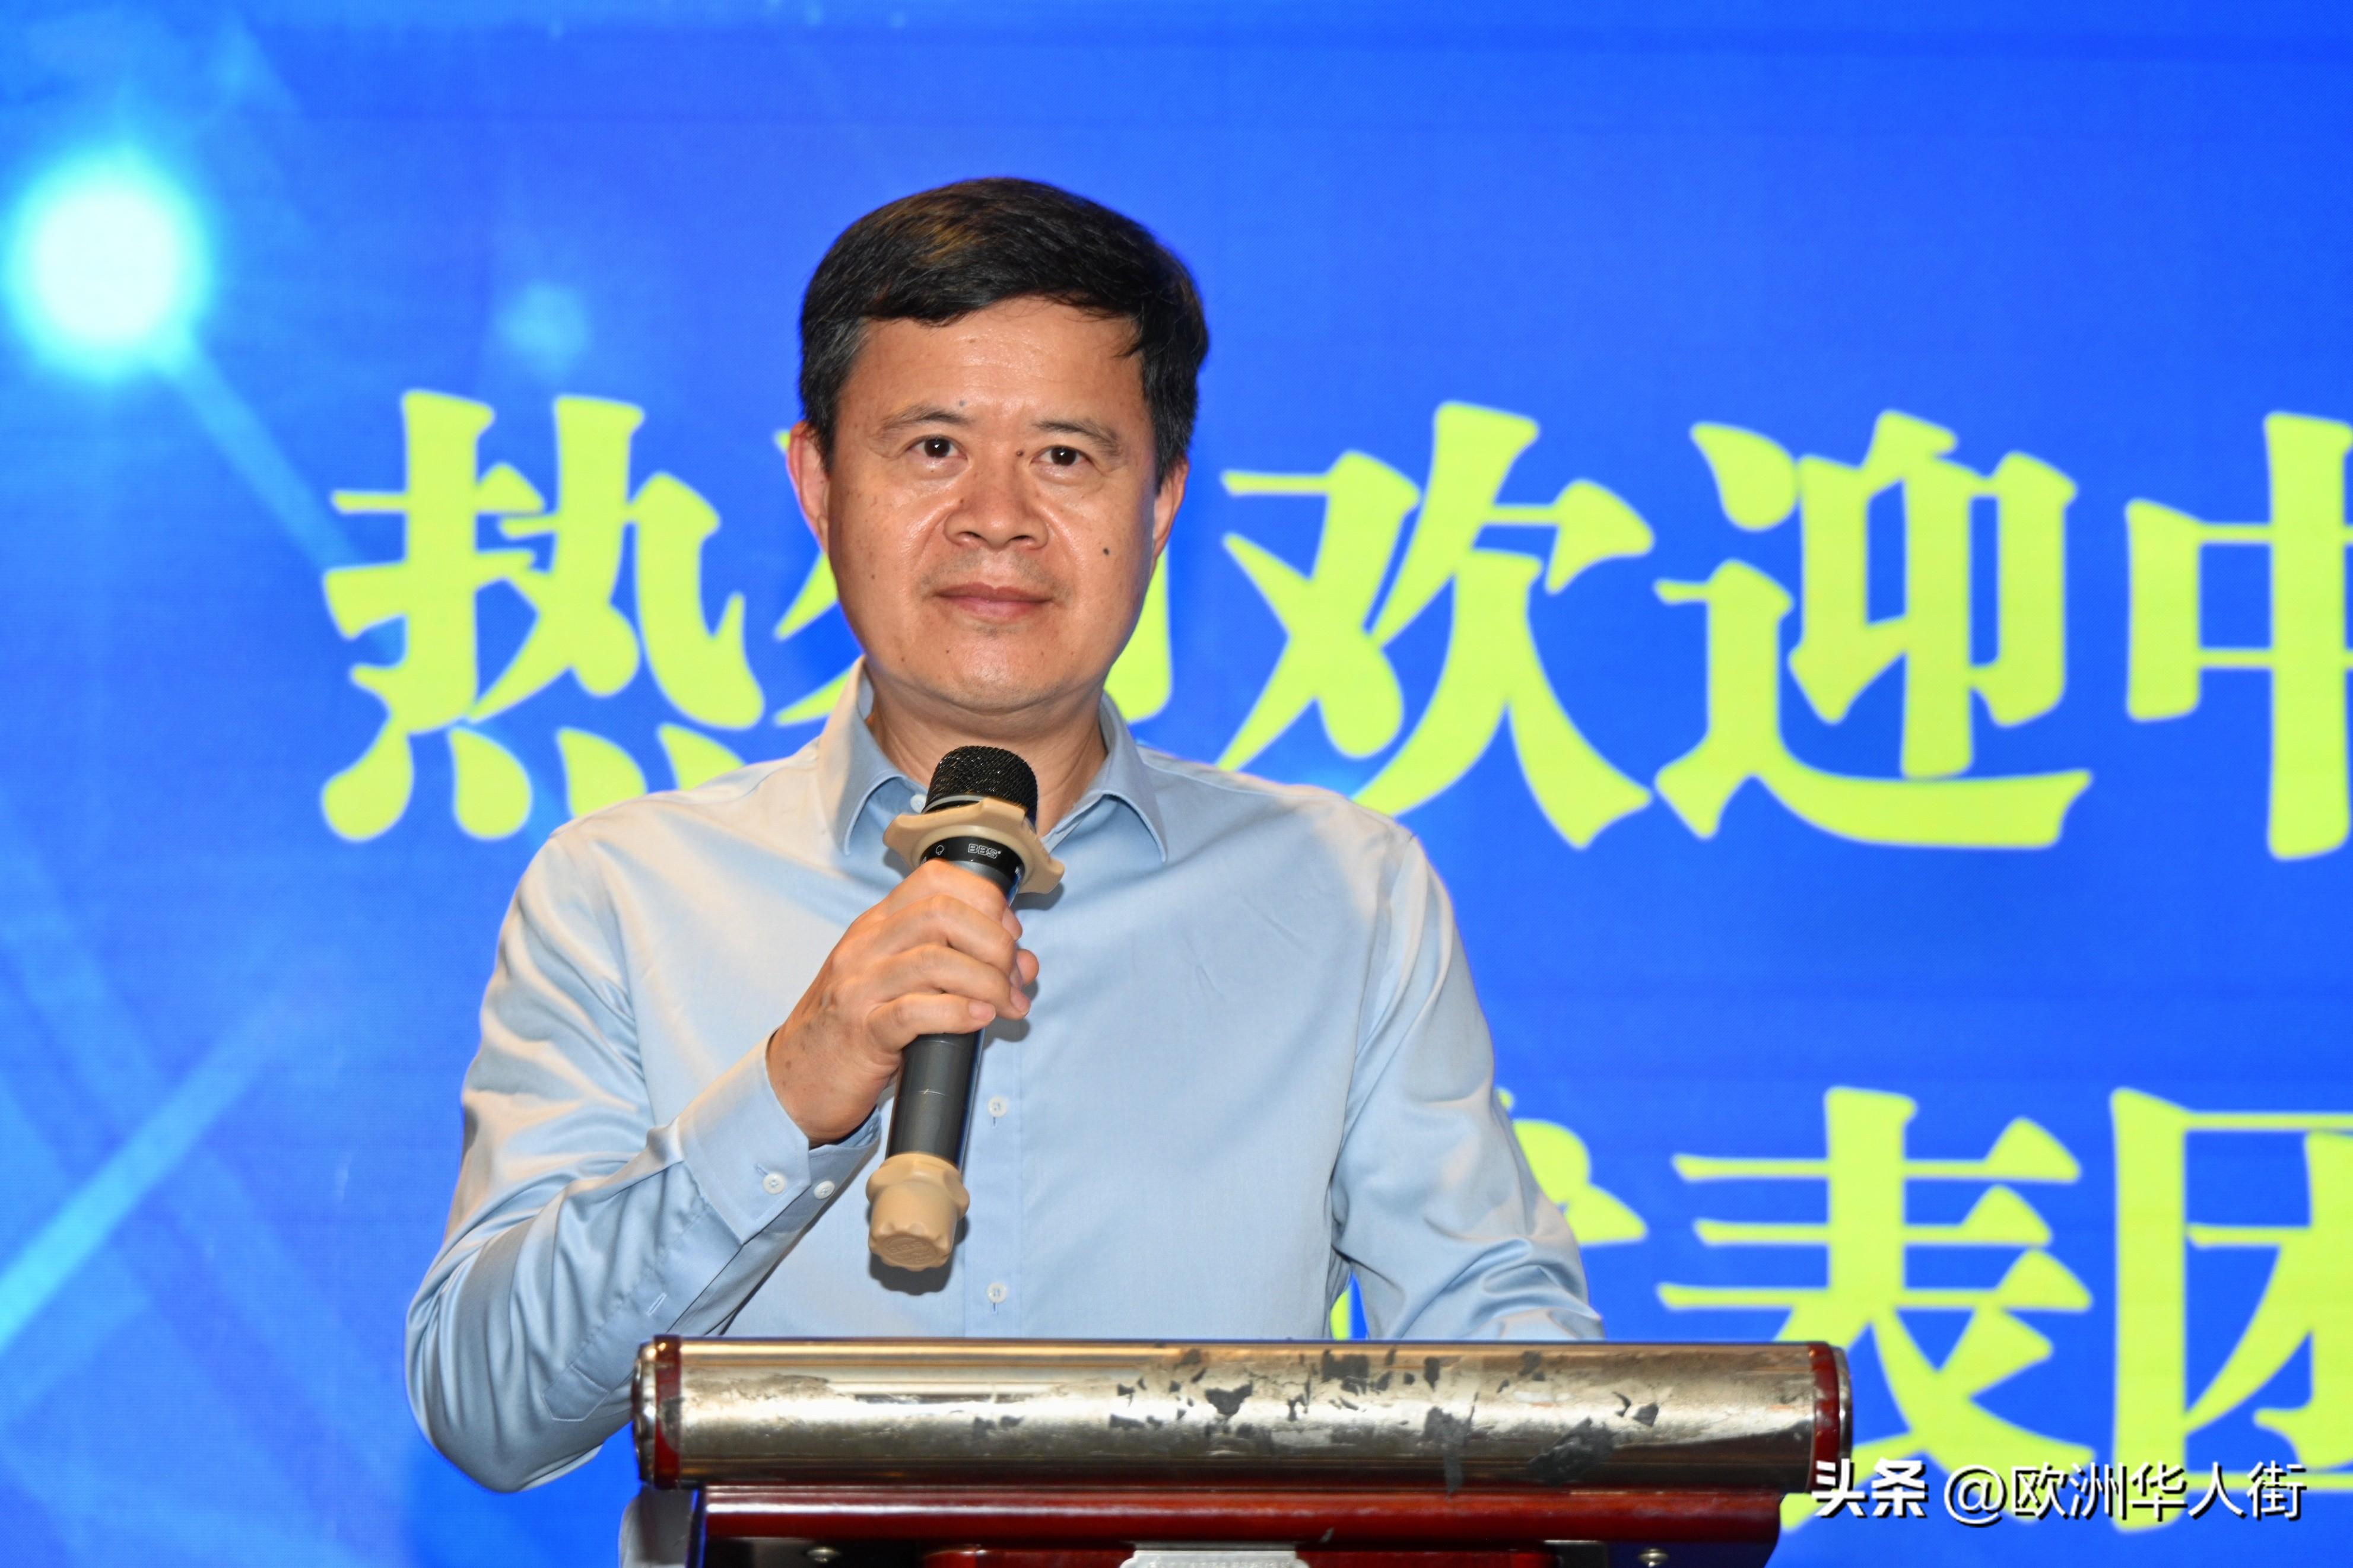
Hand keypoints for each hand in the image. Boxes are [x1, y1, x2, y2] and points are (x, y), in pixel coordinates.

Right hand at [764, 859, 1038, 1144]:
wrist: (798, 1078)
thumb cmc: (857, 1027)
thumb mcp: (905, 983)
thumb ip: (959, 965)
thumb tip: (1024, 964)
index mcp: (877, 925)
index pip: (935, 879)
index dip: (985, 899)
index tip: (1009, 933)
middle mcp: (865, 946)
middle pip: (942, 913)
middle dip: (994, 942)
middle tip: (1013, 977)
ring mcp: (859, 986)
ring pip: (935, 959)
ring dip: (987, 981)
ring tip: (1006, 1004)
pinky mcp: (862, 1032)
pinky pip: (916, 1011)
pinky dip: (959, 1011)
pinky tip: (981, 1018)